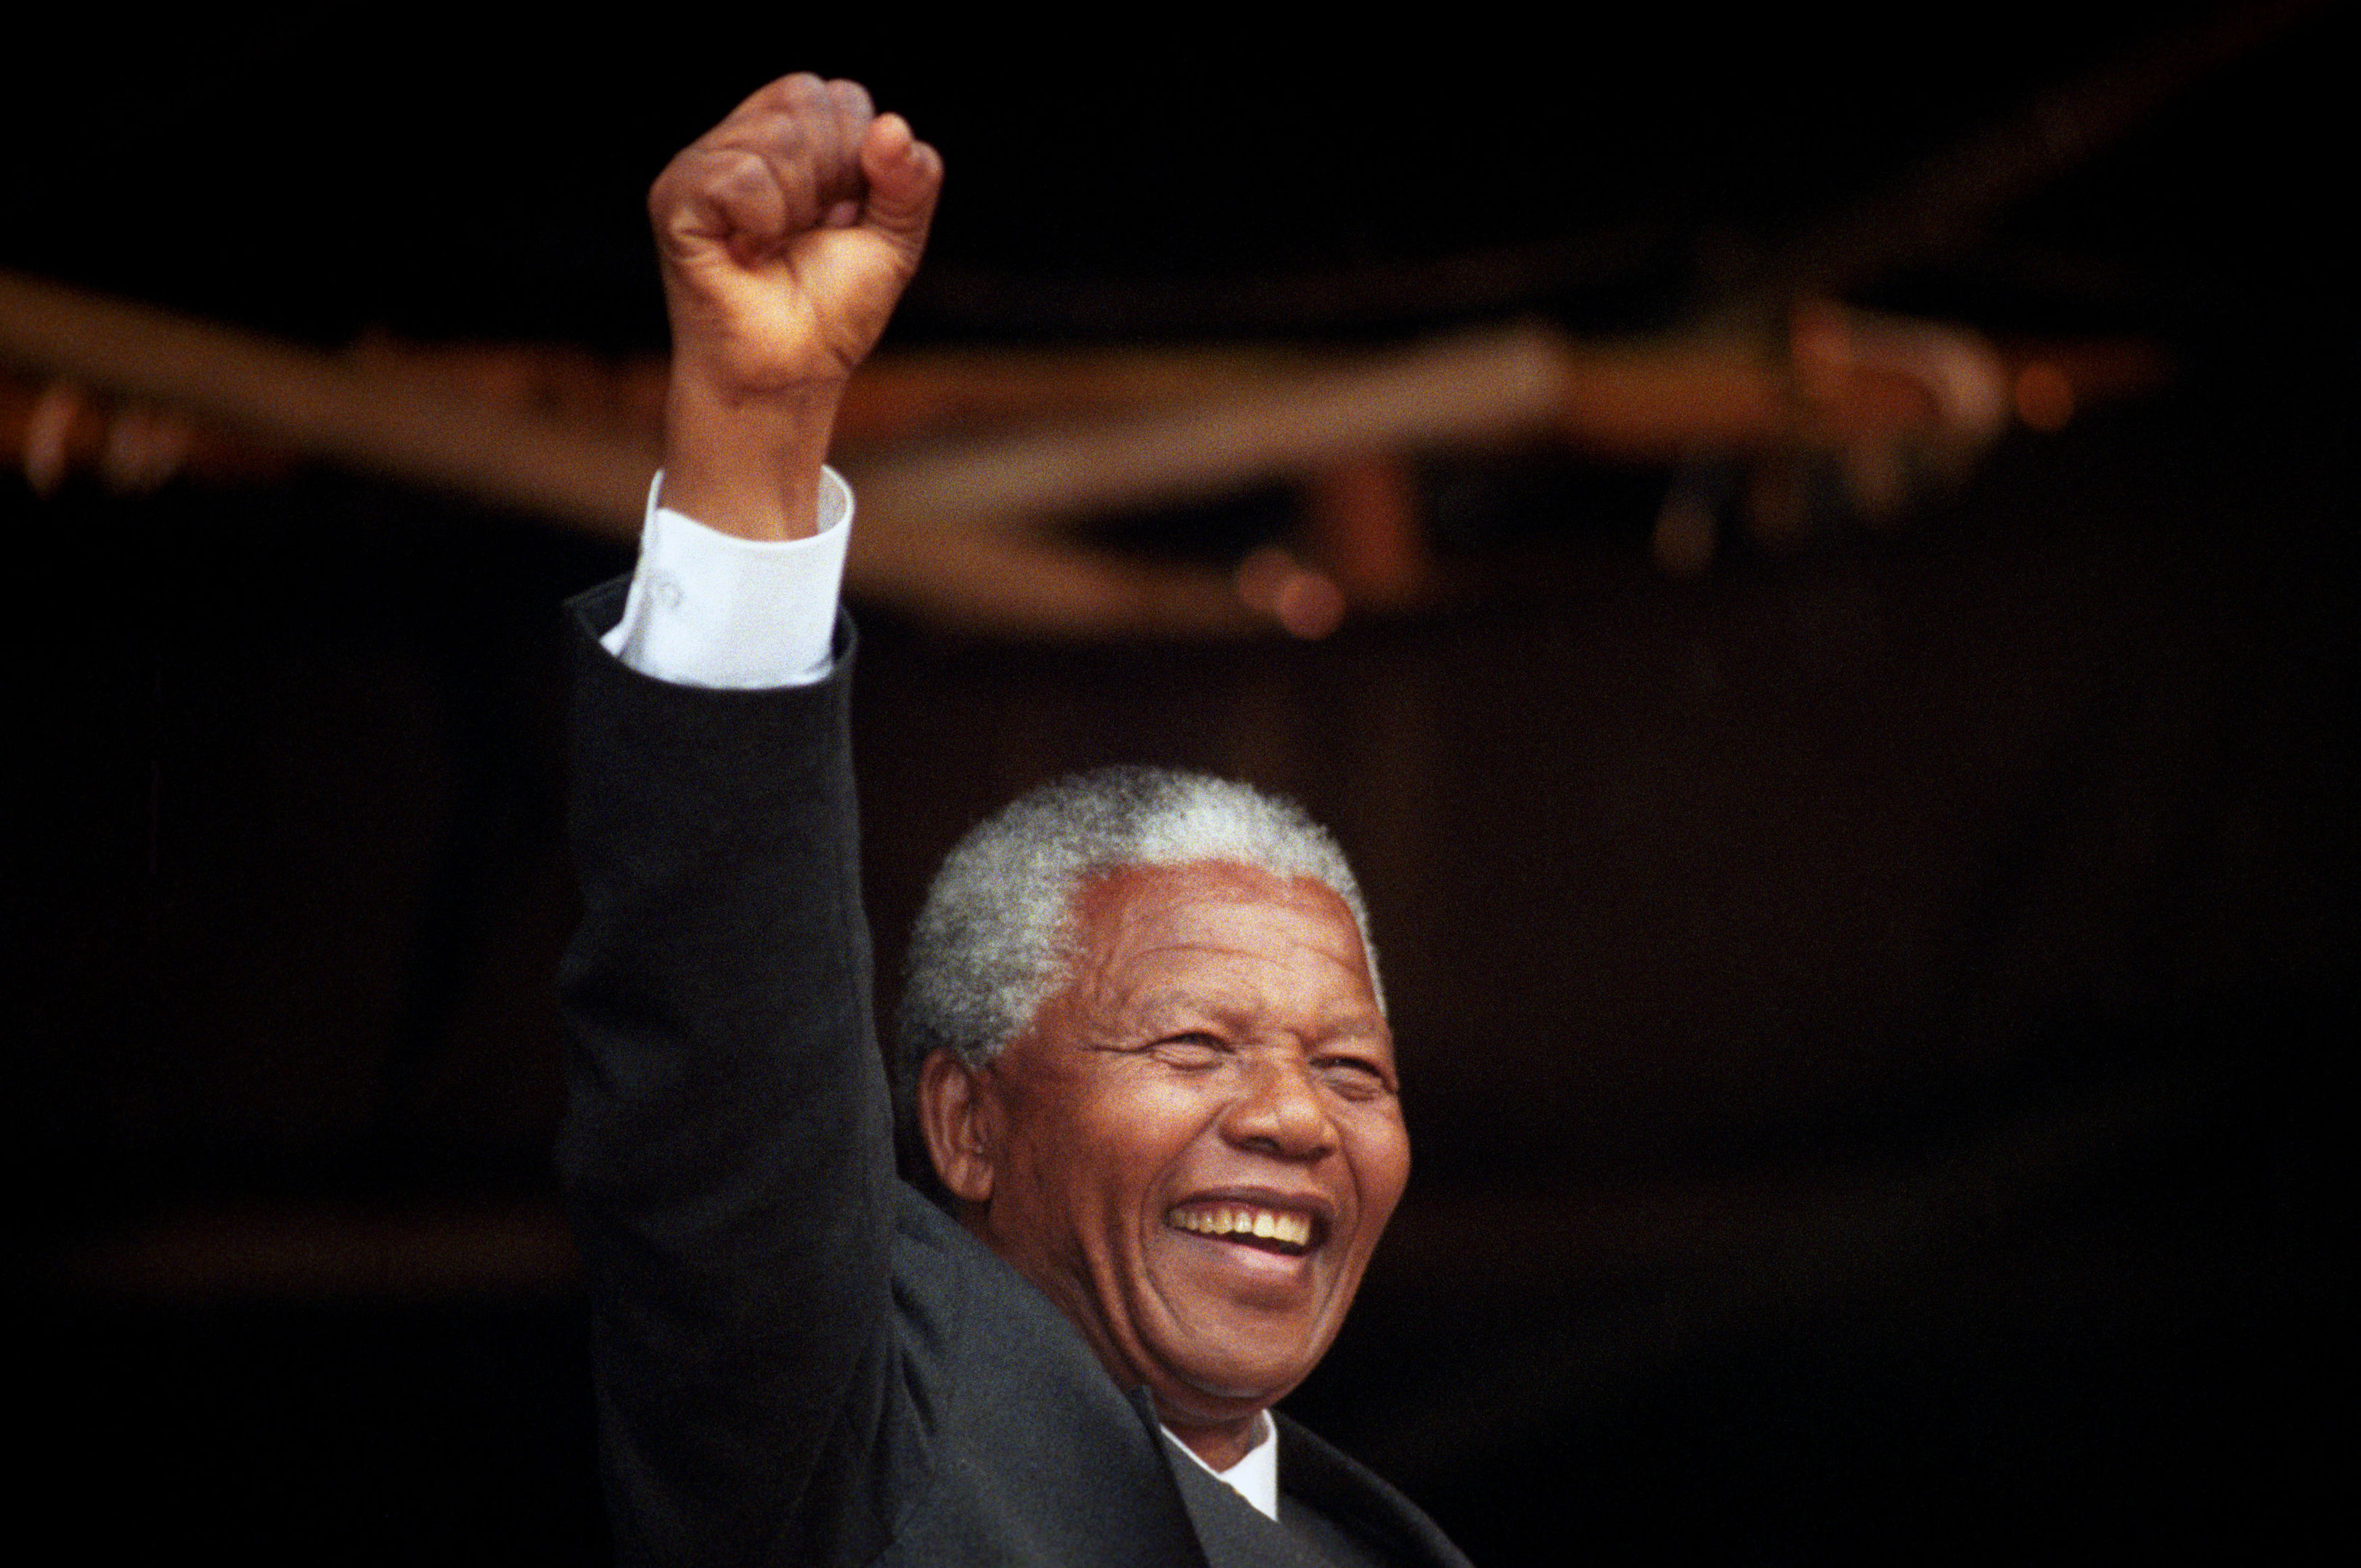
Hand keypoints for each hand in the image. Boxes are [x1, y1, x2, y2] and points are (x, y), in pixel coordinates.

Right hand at [650, 74, 941, 537]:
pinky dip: (764, 222)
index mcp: (791, 136)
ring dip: (799, 207)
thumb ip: (911, 182)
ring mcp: (703, 164)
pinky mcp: (675, 196)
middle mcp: (742, 138)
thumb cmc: (832, 310)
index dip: (861, 158)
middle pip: (807, 99)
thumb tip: (893, 126)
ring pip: (778, 138)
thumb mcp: (894, 241)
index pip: (841, 97)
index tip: (843, 215)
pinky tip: (748, 252)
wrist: (791, 373)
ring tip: (776, 246)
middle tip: (807, 233)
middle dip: (833, 177)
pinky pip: (742, 177)